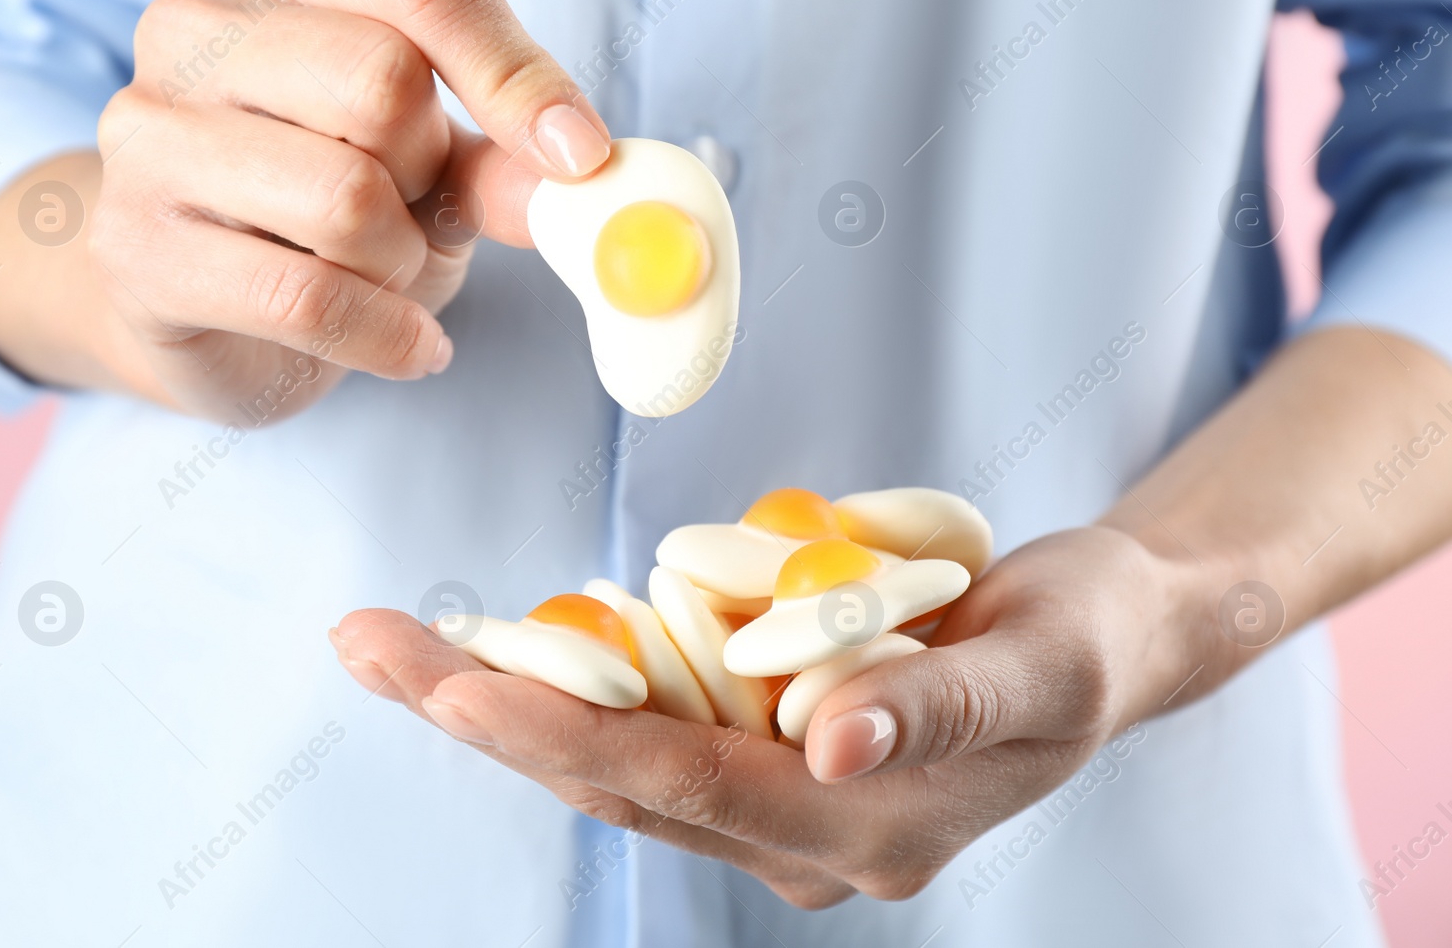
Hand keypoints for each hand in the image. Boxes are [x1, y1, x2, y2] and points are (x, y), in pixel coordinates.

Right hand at [0, 0, 609, 419]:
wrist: (192, 306)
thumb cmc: (319, 215)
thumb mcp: (428, 174)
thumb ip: (498, 162)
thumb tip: (579, 167)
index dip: (515, 73)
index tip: (579, 156)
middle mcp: (201, 31)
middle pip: (382, 83)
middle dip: (431, 175)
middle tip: (418, 216)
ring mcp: (152, 136)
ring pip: (344, 198)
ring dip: (401, 264)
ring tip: (386, 276)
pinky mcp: (139, 248)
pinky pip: (305, 298)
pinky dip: (386, 337)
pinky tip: (408, 348)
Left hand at [330, 526, 1219, 907]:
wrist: (1109, 638)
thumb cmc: (1087, 639)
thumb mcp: (1040, 661)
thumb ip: (934, 708)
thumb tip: (826, 747)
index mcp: (865, 832)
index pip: (683, 783)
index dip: (561, 733)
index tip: (452, 679)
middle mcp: (804, 837)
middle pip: (615, 778)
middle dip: (485, 712)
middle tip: (366, 644)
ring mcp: (781, 802)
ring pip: (614, 759)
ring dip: (504, 698)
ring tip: (391, 641)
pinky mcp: (768, 755)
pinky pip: (651, 727)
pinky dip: (570, 684)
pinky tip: (495, 646)